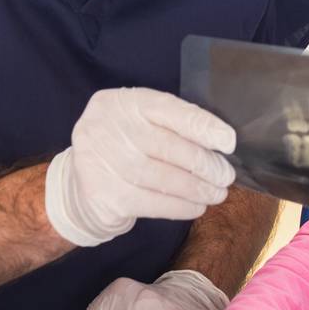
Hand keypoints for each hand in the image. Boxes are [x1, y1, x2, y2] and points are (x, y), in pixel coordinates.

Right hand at [45, 87, 236, 246]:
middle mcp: (107, 127)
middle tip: (226, 175)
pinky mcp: (102, 195)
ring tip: (216, 193)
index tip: (228, 142)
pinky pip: (151, 202)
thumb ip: (175, 126)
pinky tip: (196, 207)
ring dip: (196, 188)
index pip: (170, 110)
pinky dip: (179, 206)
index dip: (202, 126)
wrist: (80, 184)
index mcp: (124, 102)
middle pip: (167, 146)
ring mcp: (101, 162)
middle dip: (204, 163)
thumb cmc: (126, 148)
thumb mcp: (144, 124)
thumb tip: (221, 144)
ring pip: (162, 177)